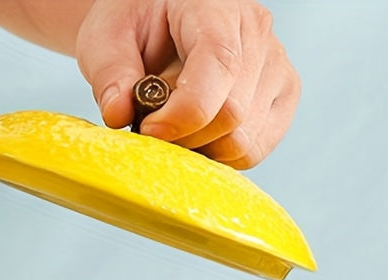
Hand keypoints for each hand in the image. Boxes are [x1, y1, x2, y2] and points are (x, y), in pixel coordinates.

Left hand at [76, 0, 300, 167]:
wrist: (156, 23)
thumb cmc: (134, 27)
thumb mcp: (106, 38)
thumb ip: (110, 74)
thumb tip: (119, 114)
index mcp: (216, 6)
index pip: (219, 66)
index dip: (182, 114)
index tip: (148, 129)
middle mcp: (257, 32)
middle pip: (232, 114)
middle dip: (184, 137)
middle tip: (153, 127)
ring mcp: (276, 66)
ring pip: (244, 140)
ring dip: (201, 149)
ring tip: (176, 126)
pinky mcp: (281, 98)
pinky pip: (254, 150)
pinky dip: (220, 157)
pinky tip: (197, 138)